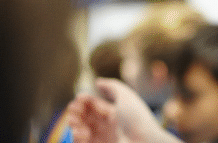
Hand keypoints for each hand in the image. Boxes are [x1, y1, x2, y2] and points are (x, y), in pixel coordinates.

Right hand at [66, 78, 180, 142]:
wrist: (144, 142)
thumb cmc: (136, 118)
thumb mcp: (126, 96)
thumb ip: (112, 86)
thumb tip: (97, 81)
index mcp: (114, 114)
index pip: (94, 105)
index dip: (85, 100)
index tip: (80, 97)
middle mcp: (107, 127)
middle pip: (85, 117)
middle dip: (76, 111)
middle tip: (73, 109)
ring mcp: (102, 139)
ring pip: (80, 130)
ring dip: (74, 123)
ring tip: (75, 121)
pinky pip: (80, 142)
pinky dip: (76, 136)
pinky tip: (82, 132)